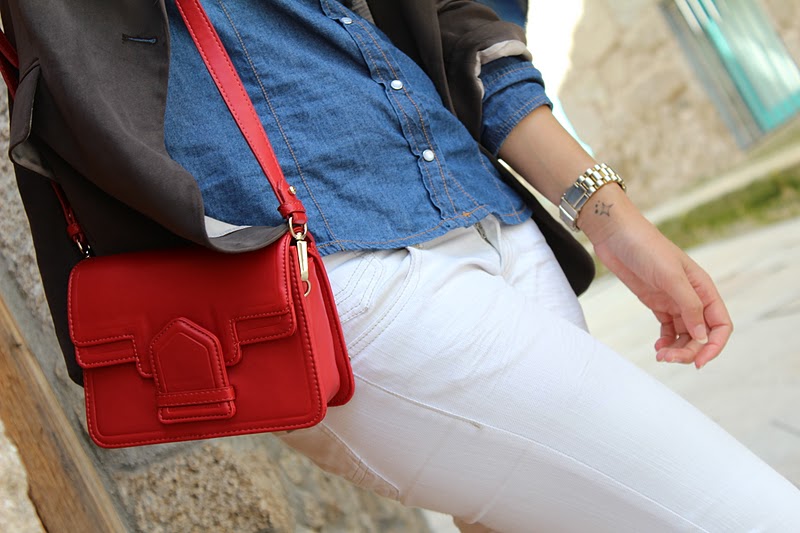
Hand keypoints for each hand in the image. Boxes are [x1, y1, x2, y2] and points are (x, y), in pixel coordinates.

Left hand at [582, 187, 732, 368]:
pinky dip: (665, 341)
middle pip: (701, 334)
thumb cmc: (646, 247)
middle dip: (689, 350)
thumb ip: (689, 306)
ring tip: (661, 356)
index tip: (699, 362)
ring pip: (684, 334)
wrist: (616, 235)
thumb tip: (703, 335)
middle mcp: (692, 296)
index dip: (714, 345)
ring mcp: (673, 300)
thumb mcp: (671, 276)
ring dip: (676, 349)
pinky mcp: (655, 302)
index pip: (720, 324)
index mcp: (703, 287)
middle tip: (669, 359)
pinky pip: (667, 329)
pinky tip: (657, 347)